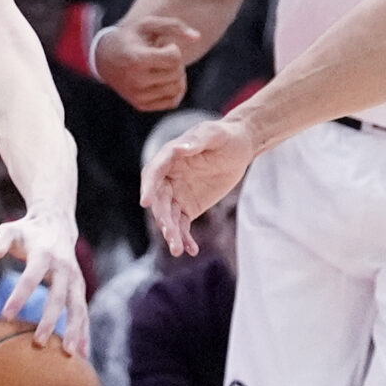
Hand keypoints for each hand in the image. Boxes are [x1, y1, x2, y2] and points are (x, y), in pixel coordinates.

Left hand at [0, 211, 87, 354]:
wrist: (57, 223)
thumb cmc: (27, 231)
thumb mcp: (10, 230)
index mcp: (44, 254)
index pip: (30, 278)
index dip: (19, 296)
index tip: (6, 316)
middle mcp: (64, 268)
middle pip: (58, 297)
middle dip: (50, 320)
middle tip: (38, 343)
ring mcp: (76, 279)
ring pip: (77, 308)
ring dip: (75, 331)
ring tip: (69, 354)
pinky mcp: (80, 288)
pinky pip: (83, 313)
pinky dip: (84, 333)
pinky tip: (82, 354)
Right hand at [94, 15, 199, 111]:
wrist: (105, 59)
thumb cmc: (131, 38)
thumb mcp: (148, 24)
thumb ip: (174, 26)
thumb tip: (197, 37)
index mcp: (136, 59)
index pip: (175, 58)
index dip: (173, 49)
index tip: (161, 46)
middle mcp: (136, 81)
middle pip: (177, 73)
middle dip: (175, 62)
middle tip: (161, 56)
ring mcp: (138, 96)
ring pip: (177, 89)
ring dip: (176, 76)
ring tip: (162, 66)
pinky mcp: (141, 105)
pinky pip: (172, 101)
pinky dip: (174, 89)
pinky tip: (163, 79)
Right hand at [142, 116, 257, 256]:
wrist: (239, 147)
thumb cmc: (224, 136)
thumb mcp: (213, 134)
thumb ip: (196, 142)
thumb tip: (179, 149)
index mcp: (168, 157)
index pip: (153, 173)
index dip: (149, 187)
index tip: (146, 203)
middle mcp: (168, 177)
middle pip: (160, 200)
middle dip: (162, 218)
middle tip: (169, 234)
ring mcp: (177, 194)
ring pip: (169, 217)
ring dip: (172, 233)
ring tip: (178, 250)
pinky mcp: (188, 207)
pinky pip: (183, 225)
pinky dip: (186, 238)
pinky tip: (192, 250)